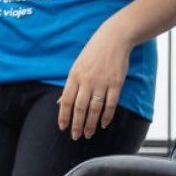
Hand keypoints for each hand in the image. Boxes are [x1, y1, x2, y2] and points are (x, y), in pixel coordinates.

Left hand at [58, 23, 132, 138]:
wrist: (114, 38)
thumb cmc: (94, 52)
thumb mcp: (77, 66)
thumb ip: (70, 85)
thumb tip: (59, 103)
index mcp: (74, 76)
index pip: (65, 100)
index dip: (63, 116)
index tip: (63, 127)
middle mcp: (87, 80)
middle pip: (79, 107)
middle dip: (77, 124)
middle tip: (76, 136)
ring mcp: (102, 82)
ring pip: (94, 108)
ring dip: (91, 123)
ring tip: (89, 134)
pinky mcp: (116, 83)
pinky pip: (111, 104)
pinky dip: (107, 115)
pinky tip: (104, 123)